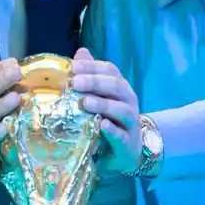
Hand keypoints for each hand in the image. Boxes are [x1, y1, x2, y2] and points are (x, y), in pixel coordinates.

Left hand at [71, 48, 141, 173]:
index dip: (92, 67)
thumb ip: (91, 76)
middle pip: (115, 86)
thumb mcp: (99, 97)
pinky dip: (112, 130)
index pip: (109, 70)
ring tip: (84, 103)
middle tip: (74, 83)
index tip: (73, 67)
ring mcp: (130, 121)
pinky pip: (121, 135)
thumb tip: (80, 53)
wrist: (127, 150)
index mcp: (120, 87)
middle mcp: (128, 101)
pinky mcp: (128, 142)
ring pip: (121, 109)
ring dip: (102, 104)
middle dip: (95, 82)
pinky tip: (102, 126)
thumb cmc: (109, 119)